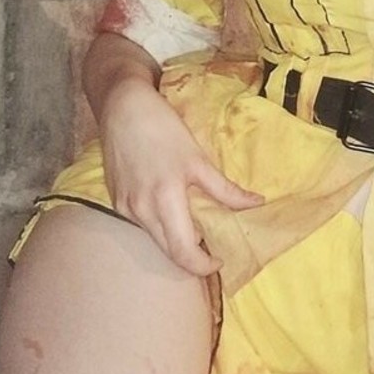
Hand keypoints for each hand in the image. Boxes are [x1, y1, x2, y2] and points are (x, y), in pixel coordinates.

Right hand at [99, 76, 262, 276]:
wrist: (123, 107)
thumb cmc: (163, 129)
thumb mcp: (198, 159)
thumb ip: (225, 190)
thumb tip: (257, 204)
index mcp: (165, 200)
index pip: (183, 253)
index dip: (203, 266)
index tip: (219, 259)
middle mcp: (141, 210)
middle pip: (168, 253)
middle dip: (191, 255)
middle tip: (210, 244)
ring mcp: (125, 207)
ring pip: (154, 239)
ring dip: (175, 239)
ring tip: (192, 223)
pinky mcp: (115, 201)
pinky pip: (142, 224)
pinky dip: (159, 224)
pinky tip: (169, 206)